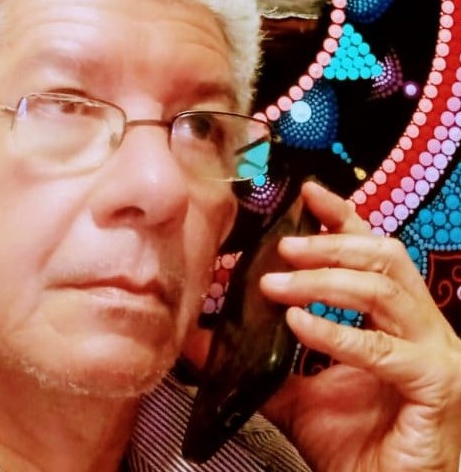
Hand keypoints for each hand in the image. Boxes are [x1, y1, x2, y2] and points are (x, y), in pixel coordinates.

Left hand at [259, 181, 460, 471]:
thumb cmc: (356, 446)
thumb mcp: (297, 396)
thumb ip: (259, 363)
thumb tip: (203, 341)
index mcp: (395, 319)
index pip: (372, 251)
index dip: (343, 218)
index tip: (307, 193)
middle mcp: (422, 328)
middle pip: (384, 258)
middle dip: (330, 245)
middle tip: (284, 246)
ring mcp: (436, 355)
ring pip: (384, 292)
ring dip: (326, 280)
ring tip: (279, 283)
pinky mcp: (437, 387)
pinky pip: (382, 350)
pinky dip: (336, 332)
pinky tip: (299, 324)